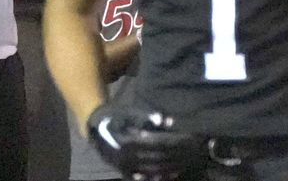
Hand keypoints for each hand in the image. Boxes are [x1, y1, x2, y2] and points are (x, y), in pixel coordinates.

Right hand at [87, 103, 202, 180]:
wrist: (94, 129)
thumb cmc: (114, 117)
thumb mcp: (128, 113)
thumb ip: (146, 117)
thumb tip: (167, 121)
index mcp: (130, 140)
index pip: (160, 143)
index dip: (176, 142)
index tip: (189, 139)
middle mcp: (129, 156)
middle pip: (160, 158)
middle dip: (178, 155)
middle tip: (193, 151)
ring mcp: (127, 167)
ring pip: (155, 170)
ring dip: (172, 167)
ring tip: (186, 163)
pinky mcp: (125, 172)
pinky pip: (145, 178)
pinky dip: (159, 177)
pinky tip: (171, 173)